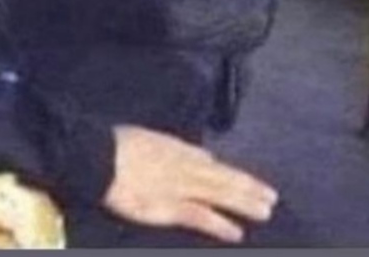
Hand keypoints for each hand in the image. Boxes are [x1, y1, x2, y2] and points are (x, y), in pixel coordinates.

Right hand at [102, 125, 277, 243]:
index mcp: (174, 147)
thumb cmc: (113, 145)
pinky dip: (219, 224)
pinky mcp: (168, 206)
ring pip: (219, 193)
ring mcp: (177, 185)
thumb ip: (166, 145)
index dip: (229, 172)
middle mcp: (182, 165)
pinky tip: (236, 232)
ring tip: (265, 210)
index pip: (208, 161)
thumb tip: (186, 150)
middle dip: (247, 186)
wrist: (97, 154)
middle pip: (221, 176)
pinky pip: (199, 215)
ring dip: (244, 202)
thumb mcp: (144, 137)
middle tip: (271, 196)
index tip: (247, 179)